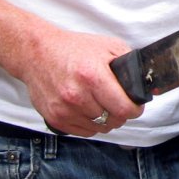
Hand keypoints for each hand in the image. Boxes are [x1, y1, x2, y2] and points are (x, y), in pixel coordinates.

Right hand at [23, 27, 144, 135]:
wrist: (37, 53)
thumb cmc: (72, 49)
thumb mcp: (106, 46)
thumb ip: (127, 63)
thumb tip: (142, 80)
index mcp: (93, 76)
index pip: (124, 109)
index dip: (135, 109)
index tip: (135, 106)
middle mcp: (78, 96)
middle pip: (113, 120)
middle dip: (121, 114)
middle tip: (118, 104)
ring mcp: (65, 109)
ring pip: (99, 128)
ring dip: (105, 120)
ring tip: (102, 104)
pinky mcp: (55, 119)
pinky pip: (84, 132)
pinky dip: (91, 124)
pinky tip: (89, 110)